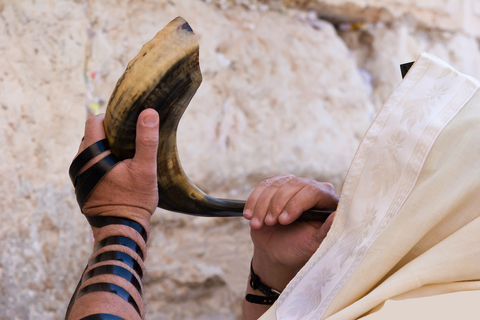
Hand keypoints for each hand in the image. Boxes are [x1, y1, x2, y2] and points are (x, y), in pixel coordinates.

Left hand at [74, 109, 159, 227]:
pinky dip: (105, 162)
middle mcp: (79, 164)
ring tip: (128, 155)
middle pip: (93, 136)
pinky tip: (121, 170)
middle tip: (132, 140)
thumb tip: (149, 112)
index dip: (112, 118)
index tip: (129, 124)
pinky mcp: (83, 186)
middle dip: (112, 134)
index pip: (94, 122)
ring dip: (108, 149)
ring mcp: (79, 176)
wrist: (122, 231)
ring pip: (92, 151)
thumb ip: (147, 140)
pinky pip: (92, 165)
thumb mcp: (145, 168)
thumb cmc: (134, 200)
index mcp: (91, 155)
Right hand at [243, 175, 337, 290]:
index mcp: (327, 201)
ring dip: (264, 204)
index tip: (283, 221)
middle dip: (278, 204)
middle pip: (294, 184)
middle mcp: (312, 189)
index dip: (296, 203)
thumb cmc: (300, 249)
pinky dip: (254, 200)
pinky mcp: (276, 187)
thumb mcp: (315, 244)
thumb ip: (328, 230)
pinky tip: (249, 215)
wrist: (278, 251)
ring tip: (258, 224)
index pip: (313, 191)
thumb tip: (337, 215)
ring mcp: (294, 186)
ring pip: (277, 185)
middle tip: (270, 223)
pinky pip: (263, 186)